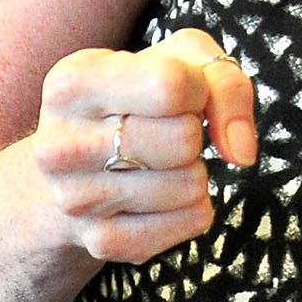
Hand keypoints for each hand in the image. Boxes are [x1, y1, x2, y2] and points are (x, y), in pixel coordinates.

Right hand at [31, 28, 259, 265]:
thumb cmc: (138, 95)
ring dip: (193, 170)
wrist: (77, 162)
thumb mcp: (178, 59)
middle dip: (194, 131)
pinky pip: (192, 222)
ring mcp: (75, 201)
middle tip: (164, 129)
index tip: (178, 91)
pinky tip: (161, 193)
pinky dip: (193, 206)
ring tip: (157, 160)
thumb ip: (224, 85)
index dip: (196, 87)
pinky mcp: (102, 242)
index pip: (171, 85)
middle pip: (183, 139)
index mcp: (71, 84)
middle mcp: (60, 146)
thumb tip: (242, 154)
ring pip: (190, 184)